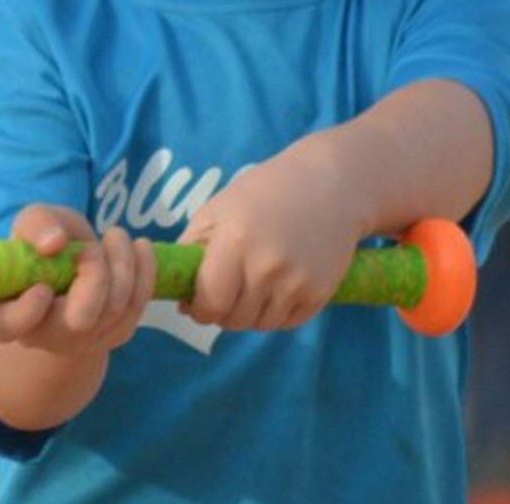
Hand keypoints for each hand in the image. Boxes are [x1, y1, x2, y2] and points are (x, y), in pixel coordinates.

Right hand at [0, 204, 155, 356]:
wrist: (71, 265)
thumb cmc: (45, 245)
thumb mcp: (34, 223)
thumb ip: (37, 224)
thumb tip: (54, 242)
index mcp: (7, 312)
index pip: (8, 326)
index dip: (26, 313)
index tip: (42, 288)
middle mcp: (41, 336)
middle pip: (78, 321)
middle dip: (96, 276)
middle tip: (91, 246)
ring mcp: (82, 341)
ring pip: (113, 309)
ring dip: (122, 263)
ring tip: (115, 235)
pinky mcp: (115, 335)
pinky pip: (136, 307)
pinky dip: (144, 272)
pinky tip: (141, 247)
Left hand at [180, 143, 364, 330]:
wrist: (329, 185)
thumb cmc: (264, 193)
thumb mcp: (217, 210)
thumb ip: (191, 251)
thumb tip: (181, 299)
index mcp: (236, 242)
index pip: (210, 302)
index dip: (199, 309)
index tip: (197, 303)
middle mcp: (267, 266)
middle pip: (234, 319)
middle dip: (222, 313)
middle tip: (225, 293)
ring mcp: (297, 281)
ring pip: (260, 324)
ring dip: (249, 314)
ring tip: (251, 286)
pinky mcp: (320, 292)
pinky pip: (286, 322)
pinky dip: (276, 312)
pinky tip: (276, 286)